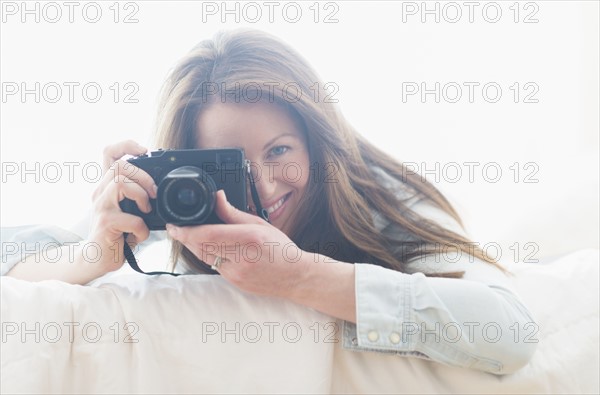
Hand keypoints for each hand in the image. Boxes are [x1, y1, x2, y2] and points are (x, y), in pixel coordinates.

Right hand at [87, 140, 156, 274]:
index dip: (126, 145)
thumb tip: (160, 187)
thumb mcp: (128, 210)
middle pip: (120, 167)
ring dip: (142, 197)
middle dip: (144, 177)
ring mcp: (100, 207)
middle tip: (154, 194)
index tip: (144, 151)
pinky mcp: (105, 224)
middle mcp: (100, 193)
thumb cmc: (117, 234)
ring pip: (121, 184)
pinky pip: (132, 219)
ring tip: (145, 211)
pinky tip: (138, 236)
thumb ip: (137, 195)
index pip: (109, 153)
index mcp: (107, 186)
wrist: (97, 259)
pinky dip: (142, 229)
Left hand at [166, 190, 312, 297]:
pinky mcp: (235, 282)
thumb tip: (216, 197)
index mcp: (250, 238)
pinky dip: (206, 256)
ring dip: (193, 246)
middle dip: (185, 237)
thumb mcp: (259, 224)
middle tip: (175, 228)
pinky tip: (205, 247)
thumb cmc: (280, 248)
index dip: (187, 231)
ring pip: (204, 258)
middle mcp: (242, 257)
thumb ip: (233, 213)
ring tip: (186, 235)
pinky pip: (213, 267)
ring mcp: (237, 273)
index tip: (174, 226)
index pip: (209, 235)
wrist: (295, 276)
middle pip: (202, 247)